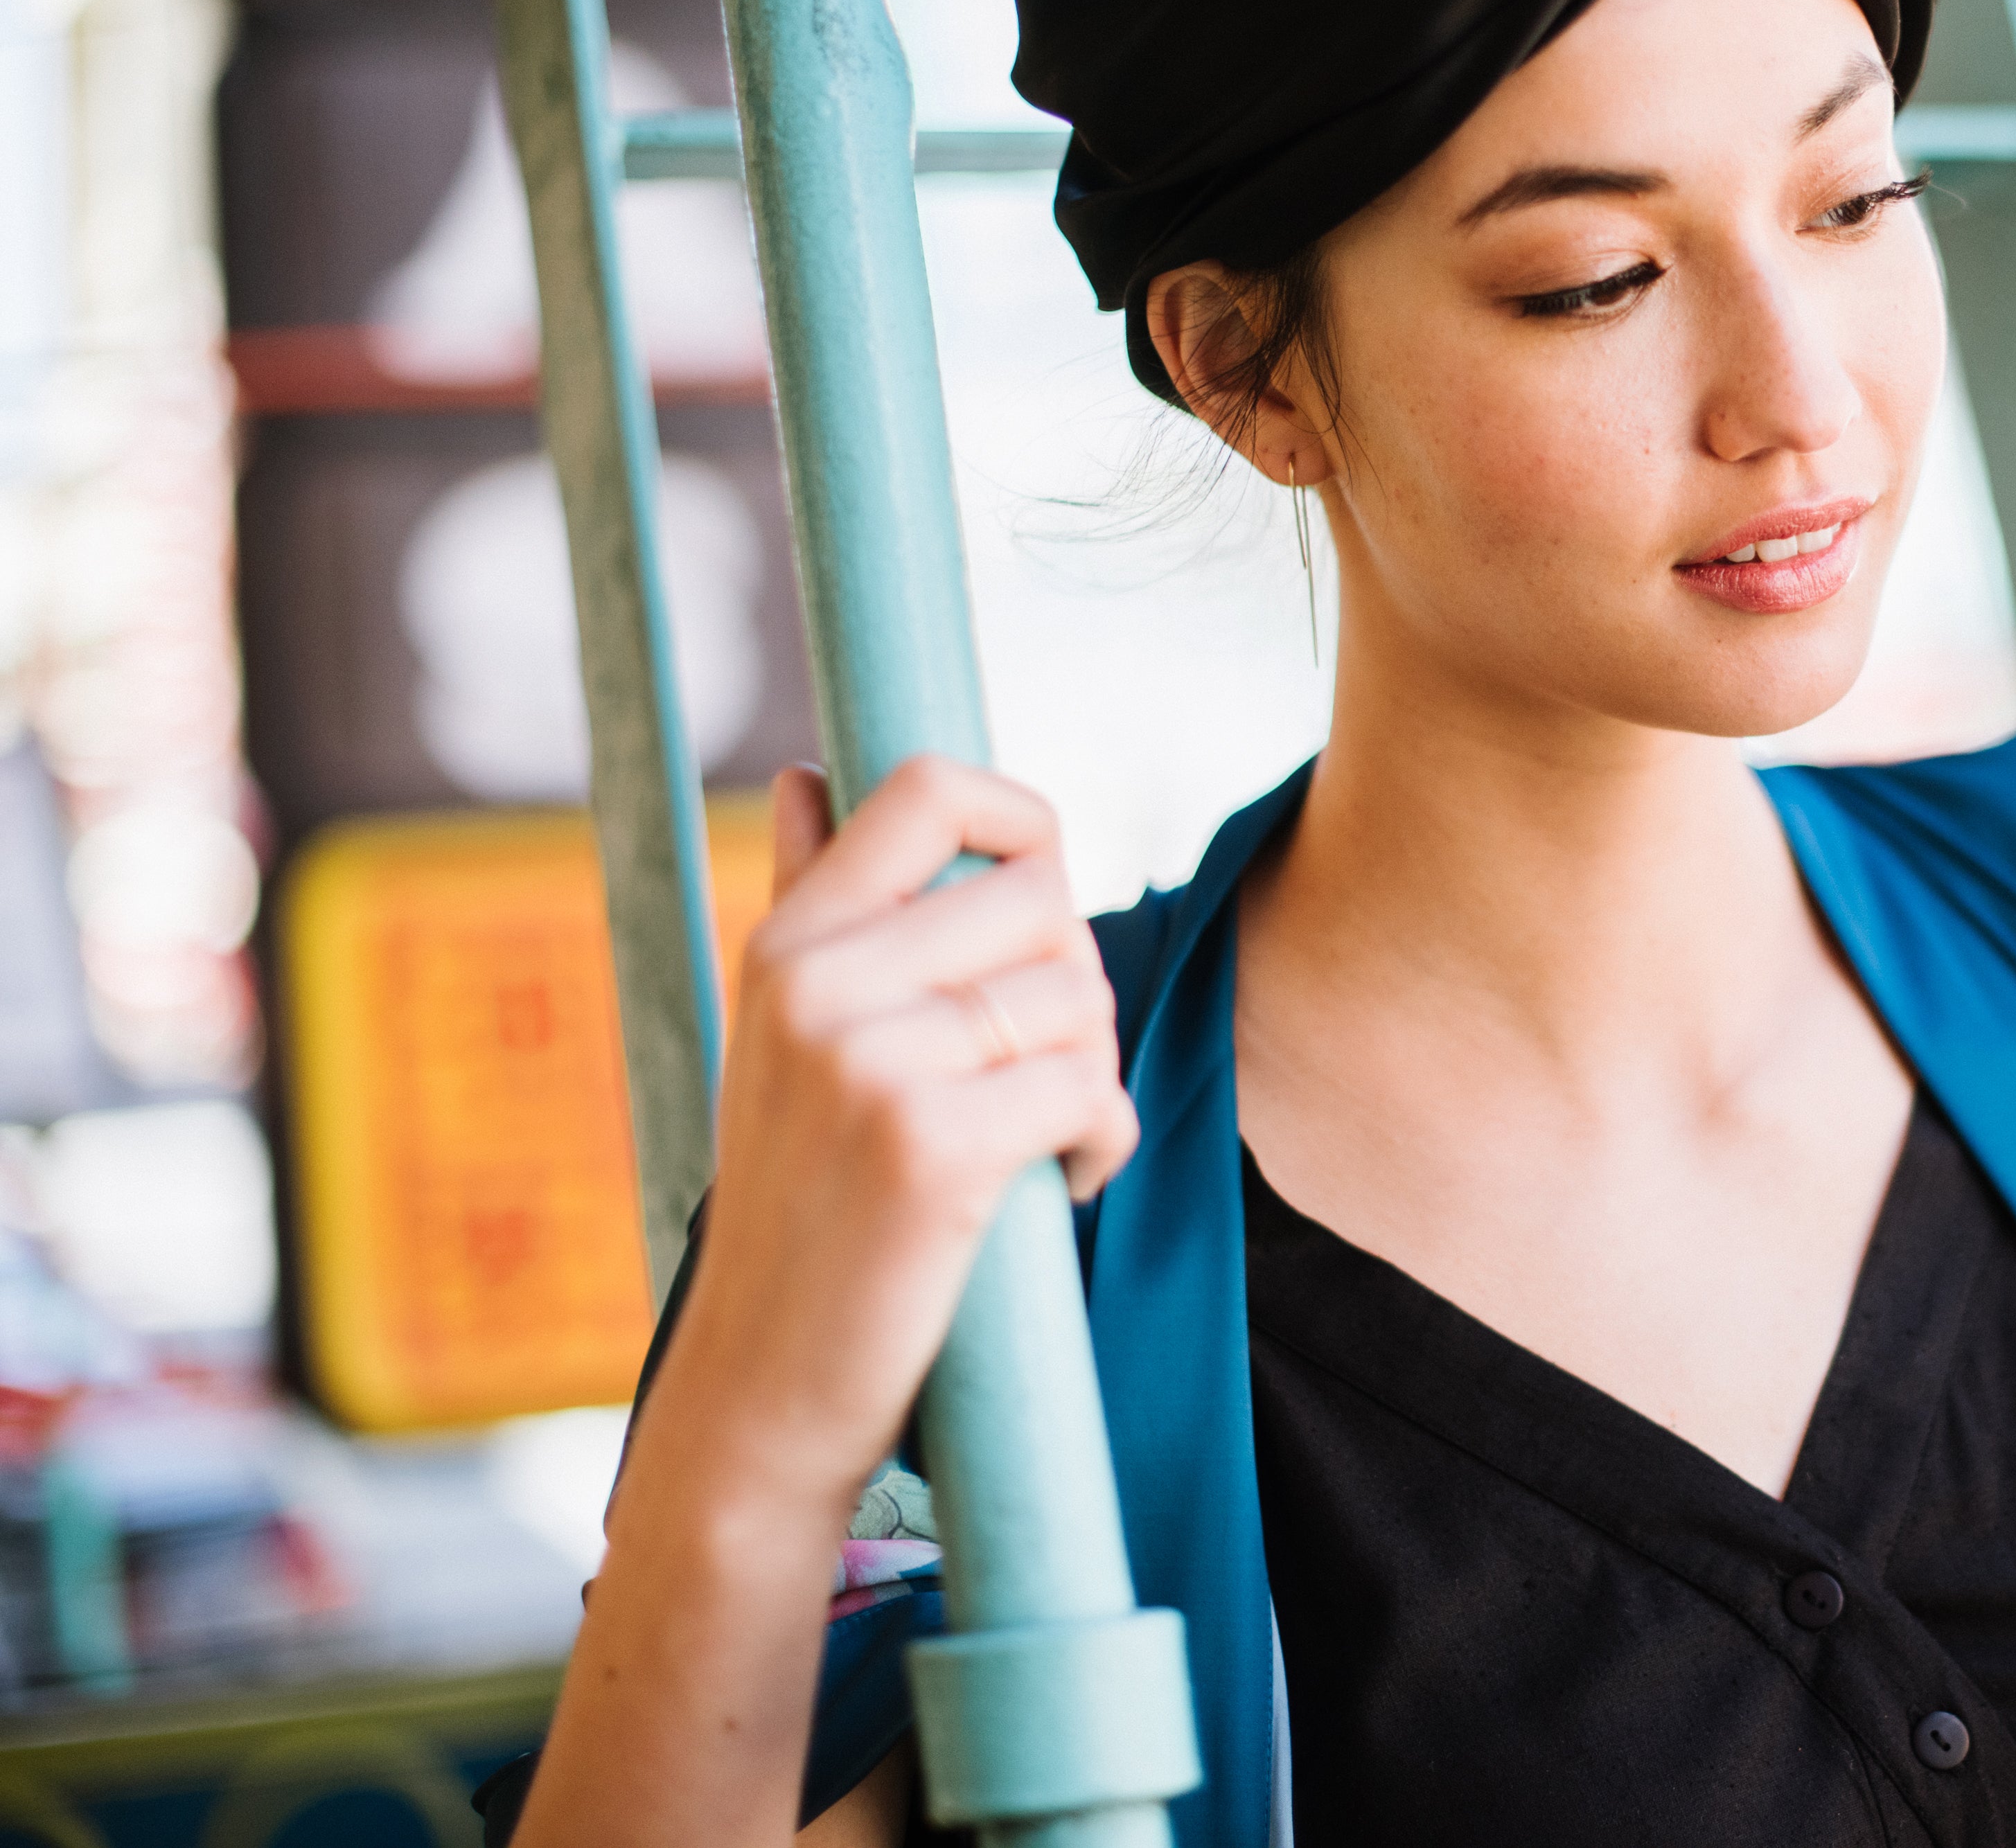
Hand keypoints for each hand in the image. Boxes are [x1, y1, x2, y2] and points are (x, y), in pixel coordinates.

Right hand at [640, 755, 1136, 1529]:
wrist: (762, 1388)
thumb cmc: (798, 1209)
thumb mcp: (777, 1044)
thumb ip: (805, 902)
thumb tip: (810, 776)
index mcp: (788, 945)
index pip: (930, 790)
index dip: (1023, 824)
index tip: (1039, 907)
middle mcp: (818, 985)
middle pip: (1044, 902)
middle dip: (1077, 987)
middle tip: (1043, 1071)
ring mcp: (870, 1063)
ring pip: (1078, 999)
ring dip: (1094, 1075)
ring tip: (1041, 1140)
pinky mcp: (932, 1148)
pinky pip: (1089, 1091)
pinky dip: (1103, 1142)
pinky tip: (1061, 1186)